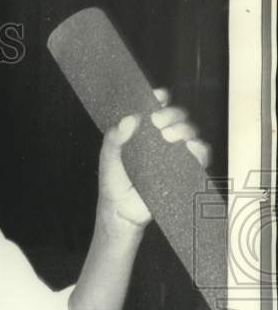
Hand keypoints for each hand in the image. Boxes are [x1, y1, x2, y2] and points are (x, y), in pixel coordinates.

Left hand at [97, 88, 211, 229]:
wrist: (122, 212)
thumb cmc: (114, 183)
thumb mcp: (108, 158)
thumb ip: (114, 139)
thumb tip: (128, 120)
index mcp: (142, 132)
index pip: (155, 108)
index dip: (159, 98)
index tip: (157, 96)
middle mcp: (161, 139)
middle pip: (176, 116)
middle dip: (171, 114)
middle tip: (157, 121)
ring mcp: (174, 154)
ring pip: (190, 132)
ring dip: (184, 129)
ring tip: (168, 137)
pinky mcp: (184, 169)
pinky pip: (200, 155)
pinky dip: (199, 149)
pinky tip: (189, 149)